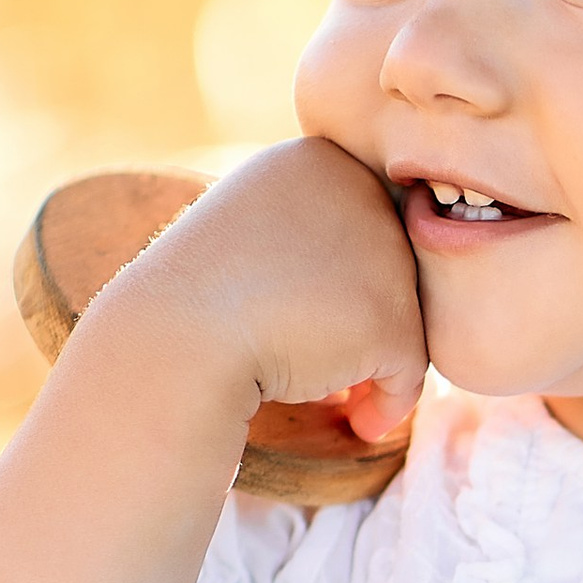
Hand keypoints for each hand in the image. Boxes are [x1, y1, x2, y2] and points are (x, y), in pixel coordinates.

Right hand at [115, 137, 427, 445]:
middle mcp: (361, 189)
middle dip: (350, 318)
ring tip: (310, 373)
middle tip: (293, 343)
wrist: (171, 346)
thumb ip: (310, 245)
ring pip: (403, 318)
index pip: (355, 228)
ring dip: (363, 357)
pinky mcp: (392, 316)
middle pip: (388, 269)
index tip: (273, 302)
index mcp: (316, 158)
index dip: (325, 280)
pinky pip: (410, 372)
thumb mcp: (250, 241)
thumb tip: (370, 287)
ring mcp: (381, 252)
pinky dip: (385, 403)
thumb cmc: (197, 304)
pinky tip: (356, 424)